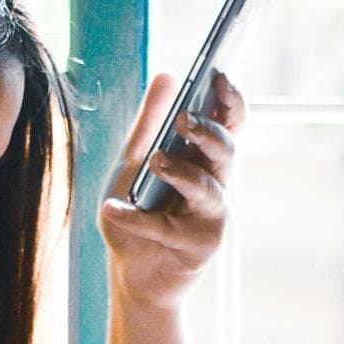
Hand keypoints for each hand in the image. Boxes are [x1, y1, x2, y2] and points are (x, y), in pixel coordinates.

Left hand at [100, 65, 243, 316]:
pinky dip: (139, 219)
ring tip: (156, 160)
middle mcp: (217, 182)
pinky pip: (172, 228)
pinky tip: (112, 209)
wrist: (132, 270)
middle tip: (184, 119)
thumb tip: (169, 73)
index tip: (220, 75)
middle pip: (227, 151)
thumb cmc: (139, 208)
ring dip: (183, 173)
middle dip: (209, 133)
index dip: (231, 100)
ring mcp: (213, 215)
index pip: (230, 122)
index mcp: (205, 157)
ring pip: (210, 189)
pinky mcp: (201, 246)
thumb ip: (151, 121)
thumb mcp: (134, 160)